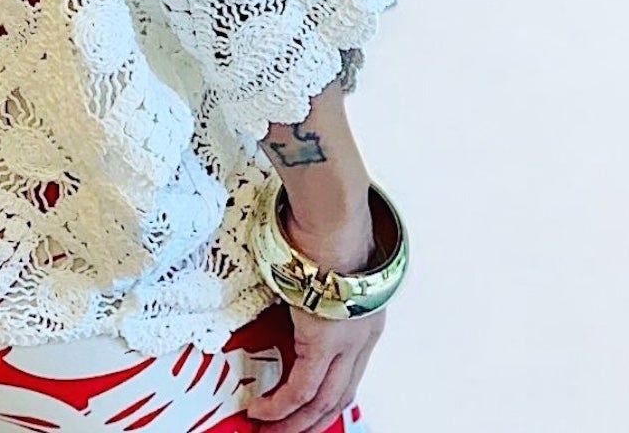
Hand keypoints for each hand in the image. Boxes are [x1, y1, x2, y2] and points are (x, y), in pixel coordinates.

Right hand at [245, 206, 386, 432]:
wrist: (332, 218)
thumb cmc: (326, 226)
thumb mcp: (320, 266)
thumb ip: (311, 286)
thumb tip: (289, 286)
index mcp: (365, 320)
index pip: (348, 373)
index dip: (326, 398)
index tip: (305, 411)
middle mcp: (361, 338)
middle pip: (339, 396)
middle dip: (310, 421)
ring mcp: (346, 343)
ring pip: (322, 401)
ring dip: (294, 423)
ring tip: (268, 431)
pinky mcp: (323, 342)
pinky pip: (301, 389)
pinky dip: (280, 406)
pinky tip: (263, 411)